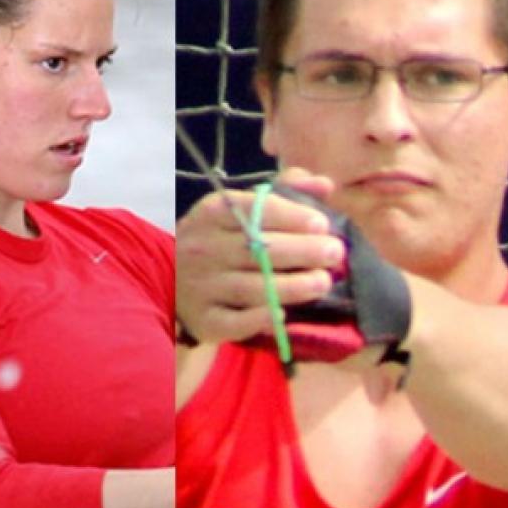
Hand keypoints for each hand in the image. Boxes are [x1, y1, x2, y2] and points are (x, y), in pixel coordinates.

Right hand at [177, 168, 343, 344]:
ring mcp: (200, 286)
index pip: (254, 210)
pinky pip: (233, 323)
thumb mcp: (244, 207)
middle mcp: (202, 248)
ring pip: (251, 287)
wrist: (173, 274)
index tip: (322, 225)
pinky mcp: (204, 319)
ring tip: (322, 282)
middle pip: (257, 249)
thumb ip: (286, 192)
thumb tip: (324, 185)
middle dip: (303, 251)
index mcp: (212, 213)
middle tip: (334, 254)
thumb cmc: (221, 238)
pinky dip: (260, 319)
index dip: (293, 216)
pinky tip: (282, 314)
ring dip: (293, 286)